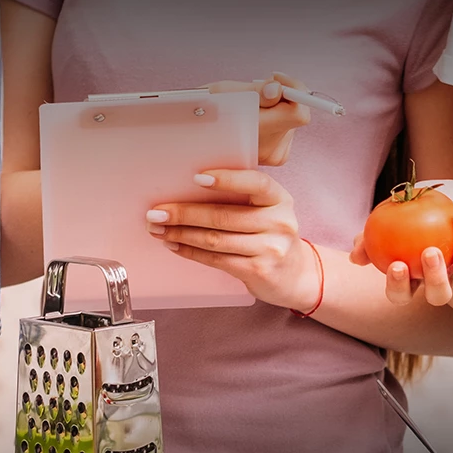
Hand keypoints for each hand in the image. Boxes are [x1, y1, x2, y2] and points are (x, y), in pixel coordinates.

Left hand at [150, 170, 319, 310]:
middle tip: (156, 212)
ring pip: (215, 239)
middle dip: (184, 213)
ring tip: (159, 229)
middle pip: (223, 215)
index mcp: (279, 199)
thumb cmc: (272, 236)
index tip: (197, 177)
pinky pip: (217, 259)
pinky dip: (191, 252)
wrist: (296, 275)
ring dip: (181, 234)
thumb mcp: (268, 211)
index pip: (255, 183)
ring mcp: (270, 248)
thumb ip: (241, 199)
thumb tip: (188, 189)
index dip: (227, 179)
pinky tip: (175, 245)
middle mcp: (279, 222)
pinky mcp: (259, 271)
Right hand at [205, 72, 311, 165]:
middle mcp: (269, 149)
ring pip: (290, 121)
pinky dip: (275, 120)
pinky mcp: (276, 157)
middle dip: (282, 97)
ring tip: (252, 107)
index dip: (294, 90)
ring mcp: (273, 156)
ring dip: (277, 108)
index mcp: (259, 132)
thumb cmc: (206, 111)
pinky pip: (285, 130)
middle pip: (296, 114)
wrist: (196, 137)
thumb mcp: (225, 92)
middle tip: (259, 91)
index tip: (276, 79)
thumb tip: (276, 90)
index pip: (298, 113)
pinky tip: (257, 119)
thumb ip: (257, 91)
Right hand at [348, 180, 452, 305]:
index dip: (398, 287)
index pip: (403, 294)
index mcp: (416, 278)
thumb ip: (371, 237)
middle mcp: (445, 279)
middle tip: (429, 252)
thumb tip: (356, 255)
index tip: (395, 265)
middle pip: (440, 295)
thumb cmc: (417, 213)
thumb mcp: (391, 219)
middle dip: (435, 279)